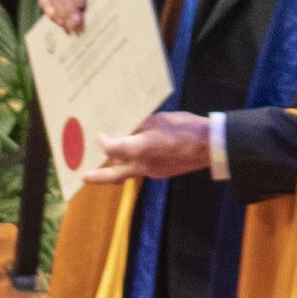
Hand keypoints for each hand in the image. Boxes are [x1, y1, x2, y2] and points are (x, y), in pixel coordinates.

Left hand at [82, 110, 217, 181]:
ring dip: (116, 167)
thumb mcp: (157, 120)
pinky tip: (132, 155)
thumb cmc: (185, 128)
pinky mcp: (163, 173)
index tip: (99, 135)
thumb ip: (136, 127)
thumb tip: (120, 133)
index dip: (103, 141)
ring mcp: (154, 171)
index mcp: (141, 148)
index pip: (112, 148)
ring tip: (105, 161)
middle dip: (98, 176)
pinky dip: (133, 164)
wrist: (213, 145)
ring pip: (128, 172)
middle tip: (83, 177)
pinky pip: (142, 169)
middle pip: (115, 173)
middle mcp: (144, 164)